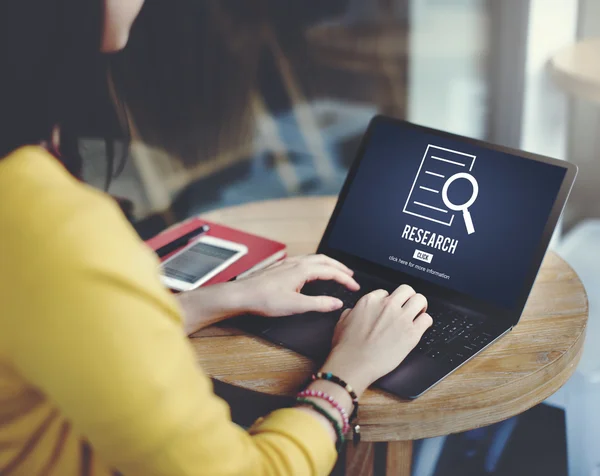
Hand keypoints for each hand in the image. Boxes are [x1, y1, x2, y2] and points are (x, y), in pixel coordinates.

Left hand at [234, 254, 359, 316]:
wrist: (241, 295)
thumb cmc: (264, 300)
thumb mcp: (295, 305)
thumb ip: (318, 304)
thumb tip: (336, 303)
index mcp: (302, 269)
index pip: (331, 271)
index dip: (345, 279)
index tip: (354, 287)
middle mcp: (296, 263)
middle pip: (325, 260)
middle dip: (340, 267)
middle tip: (350, 276)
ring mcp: (287, 263)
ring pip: (314, 259)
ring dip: (328, 264)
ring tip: (335, 271)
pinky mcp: (280, 268)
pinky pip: (304, 260)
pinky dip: (316, 264)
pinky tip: (312, 271)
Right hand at [321, 285, 432, 396]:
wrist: (354, 363)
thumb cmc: (346, 347)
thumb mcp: (342, 321)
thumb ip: (352, 311)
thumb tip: (355, 311)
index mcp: (370, 301)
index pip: (386, 292)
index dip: (388, 301)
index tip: (389, 309)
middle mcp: (387, 306)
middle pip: (407, 290)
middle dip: (408, 298)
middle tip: (408, 307)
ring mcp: (401, 318)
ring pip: (420, 299)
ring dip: (420, 307)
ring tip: (418, 314)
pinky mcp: (412, 333)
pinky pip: (427, 319)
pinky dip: (425, 322)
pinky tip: (420, 328)